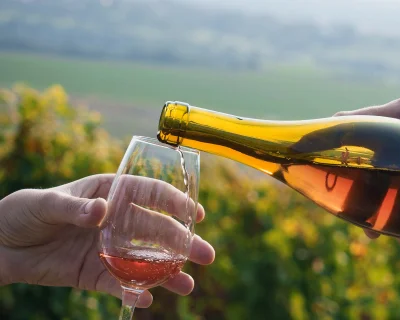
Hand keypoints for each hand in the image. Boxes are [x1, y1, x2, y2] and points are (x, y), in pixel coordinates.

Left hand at [0, 174, 214, 307]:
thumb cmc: (22, 212)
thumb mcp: (44, 203)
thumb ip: (73, 207)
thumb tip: (101, 211)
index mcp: (109, 193)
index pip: (149, 194)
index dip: (175, 202)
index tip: (197, 213)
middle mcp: (116, 221)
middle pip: (156, 231)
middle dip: (183, 243)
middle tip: (206, 255)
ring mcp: (108, 249)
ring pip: (145, 261)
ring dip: (169, 273)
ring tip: (188, 285)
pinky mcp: (95, 274)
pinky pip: (118, 285)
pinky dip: (132, 292)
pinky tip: (146, 299)